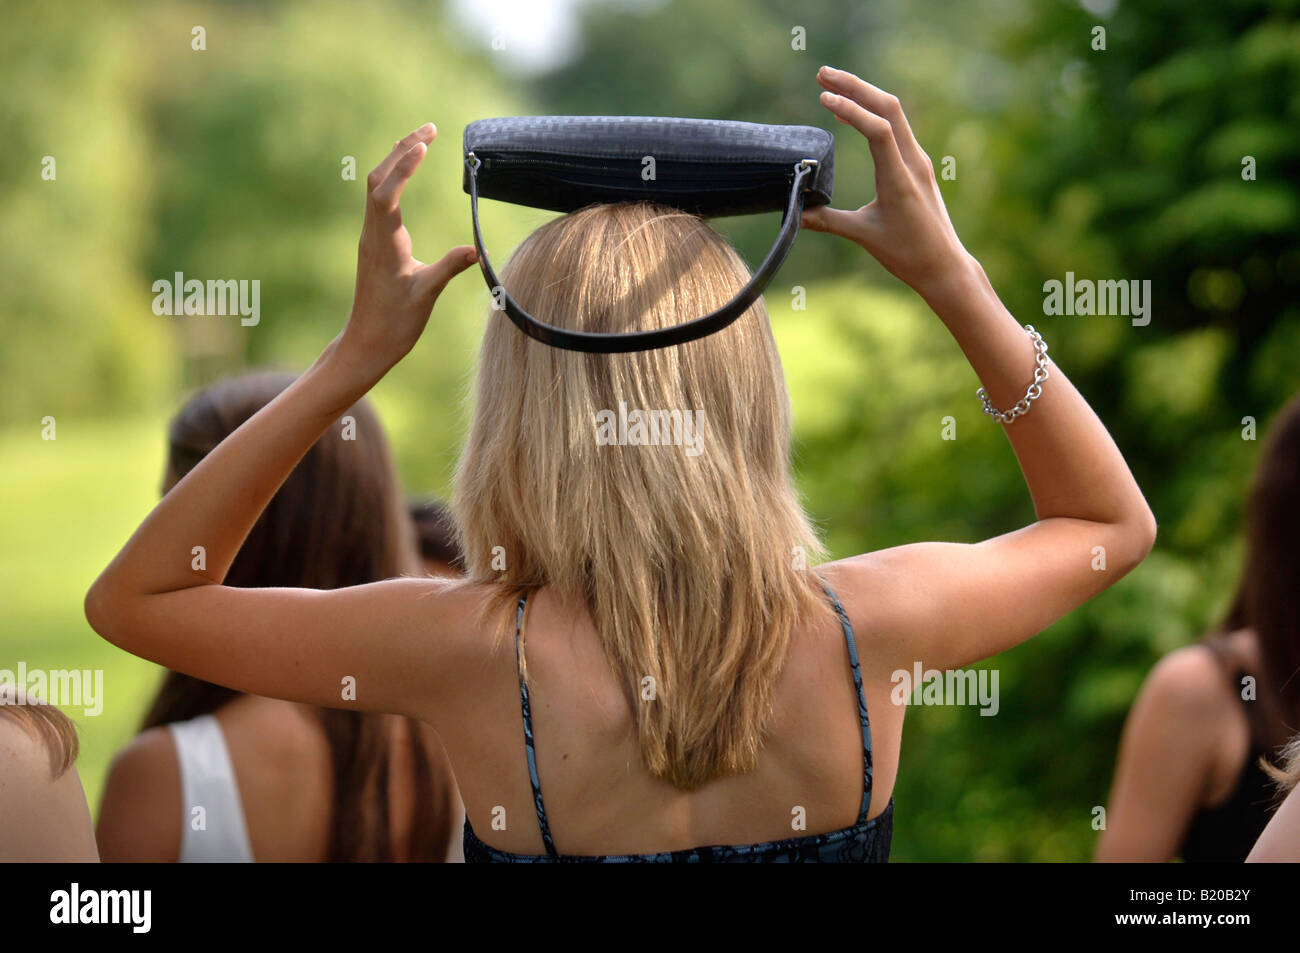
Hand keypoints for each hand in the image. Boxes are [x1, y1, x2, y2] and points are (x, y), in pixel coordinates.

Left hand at [339, 123, 478, 377]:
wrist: (367, 341)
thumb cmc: (395, 322)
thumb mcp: (427, 294)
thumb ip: (450, 267)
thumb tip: (477, 248)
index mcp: (384, 244)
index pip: (387, 195)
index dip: (403, 167)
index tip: (424, 143)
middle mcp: (373, 234)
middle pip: (378, 179)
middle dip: (402, 150)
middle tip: (430, 129)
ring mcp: (372, 236)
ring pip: (377, 186)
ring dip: (397, 160)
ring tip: (422, 139)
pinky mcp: (375, 241)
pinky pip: (380, 199)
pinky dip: (395, 178)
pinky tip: (408, 171)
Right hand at [801, 67, 973, 299]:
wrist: (944, 265)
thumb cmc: (907, 253)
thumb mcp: (864, 236)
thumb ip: (829, 221)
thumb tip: (795, 215)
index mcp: (900, 178)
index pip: (878, 130)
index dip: (852, 110)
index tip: (823, 98)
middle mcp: (913, 162)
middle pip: (888, 107)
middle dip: (855, 86)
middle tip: (822, 73)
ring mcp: (917, 160)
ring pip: (893, 112)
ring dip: (863, 94)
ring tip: (830, 84)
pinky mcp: (916, 165)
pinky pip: (894, 128)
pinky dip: (871, 113)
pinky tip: (850, 113)